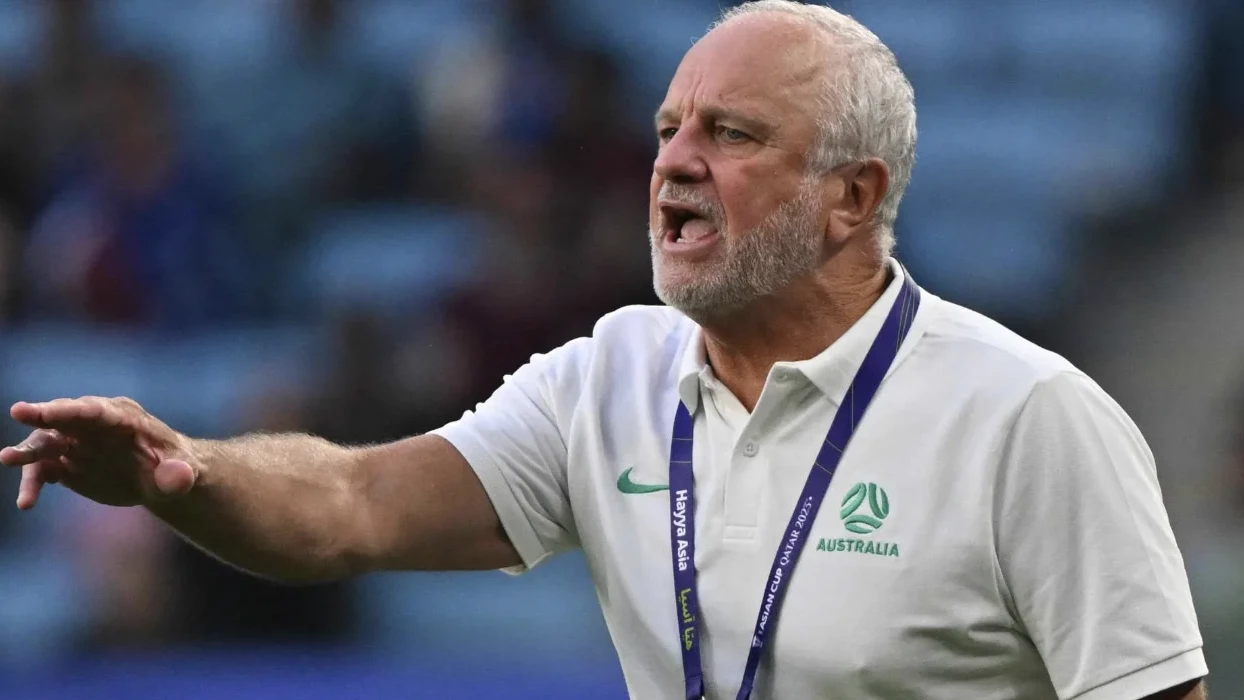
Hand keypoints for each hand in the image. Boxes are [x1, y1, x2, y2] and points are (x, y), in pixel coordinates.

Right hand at [0, 397, 196, 509]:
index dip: (72, 410)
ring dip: (27, 452)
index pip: (95, 411)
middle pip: (64, 417)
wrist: (161, 480)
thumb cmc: (176, 468)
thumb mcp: (183, 473)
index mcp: (123, 417)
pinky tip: (27, 503)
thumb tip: (178, 477)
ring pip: (45, 443)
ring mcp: (77, 443)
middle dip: (42, 414)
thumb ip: (178, 474)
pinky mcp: (66, 463)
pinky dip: (33, 484)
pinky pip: (43, 471)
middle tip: (19, 411)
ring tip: (6, 459)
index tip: (48, 410)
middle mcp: (94, 425)